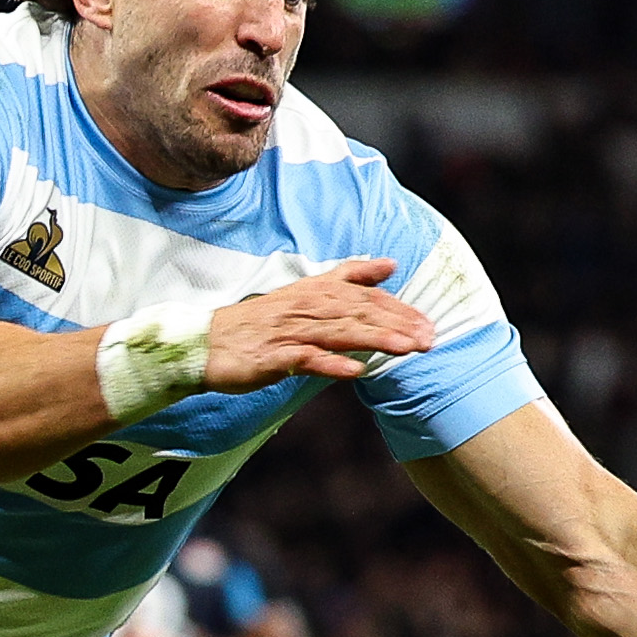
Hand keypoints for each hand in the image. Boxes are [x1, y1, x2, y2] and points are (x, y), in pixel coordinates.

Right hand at [204, 258, 435, 389]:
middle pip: (357, 312)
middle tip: (429, 338)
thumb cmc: (260, 324)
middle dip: (395, 324)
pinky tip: (355, 372)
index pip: (364, 297)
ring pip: (338, 333)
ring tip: (406, 349)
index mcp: (314, 292)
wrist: (207, 344)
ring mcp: (288, 332)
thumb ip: (348, 278)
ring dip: (375, 340)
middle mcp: (305, 307)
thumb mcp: (306, 295)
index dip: (397, 309)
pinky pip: (305, 359)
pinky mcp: (272, 357)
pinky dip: (330, 365)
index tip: (427, 323)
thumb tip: (389, 264)